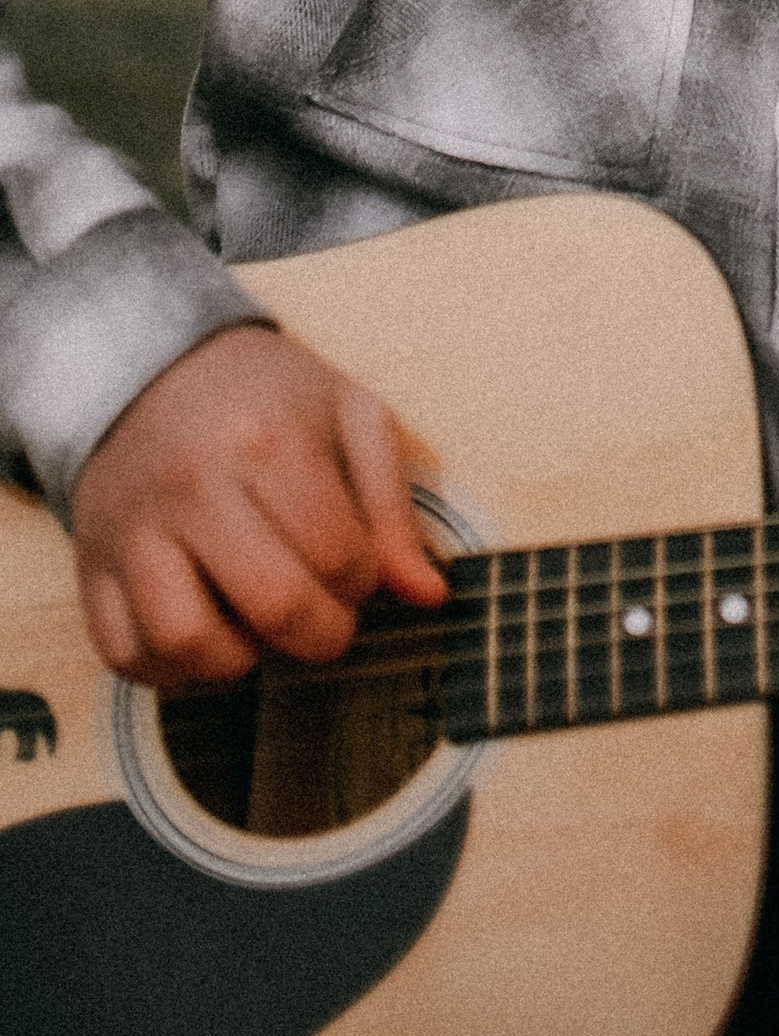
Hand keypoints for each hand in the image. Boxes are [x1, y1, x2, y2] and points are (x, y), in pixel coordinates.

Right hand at [71, 324, 448, 690]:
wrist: (152, 367)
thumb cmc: (267, 396)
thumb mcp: (350, 417)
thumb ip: (392, 506)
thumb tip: (429, 596)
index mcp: (267, 442)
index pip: (339, 555)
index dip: (365, 581)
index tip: (358, 569)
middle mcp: (192, 489)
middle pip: (274, 606)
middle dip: (322, 635)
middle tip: (325, 618)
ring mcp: (132, 532)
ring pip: (184, 642)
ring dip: (237, 660)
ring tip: (256, 626)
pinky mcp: (91, 567)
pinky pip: (123, 655)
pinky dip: (167, 668)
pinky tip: (205, 633)